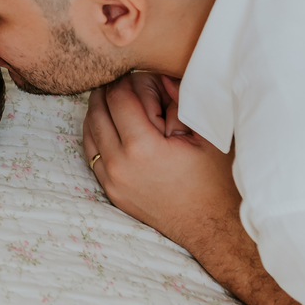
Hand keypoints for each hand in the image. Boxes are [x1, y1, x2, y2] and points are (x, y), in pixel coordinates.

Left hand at [82, 74, 239, 250]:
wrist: (213, 227)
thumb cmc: (215, 179)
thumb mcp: (205, 134)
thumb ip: (181, 101)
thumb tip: (160, 77)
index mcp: (142, 147)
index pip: (118, 98)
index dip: (126, 81)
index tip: (137, 76)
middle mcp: (119, 164)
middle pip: (97, 111)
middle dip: (108, 92)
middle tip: (122, 82)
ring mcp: (111, 180)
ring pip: (88, 132)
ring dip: (97, 111)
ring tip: (112, 99)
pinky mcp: (110, 191)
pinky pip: (91, 154)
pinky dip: (95, 134)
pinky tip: (108, 125)